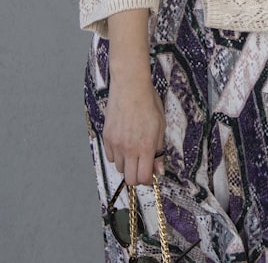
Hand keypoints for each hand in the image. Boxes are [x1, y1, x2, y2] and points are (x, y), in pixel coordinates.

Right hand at [103, 54, 165, 185]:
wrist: (130, 87)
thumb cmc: (148, 104)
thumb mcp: (160, 127)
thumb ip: (159, 151)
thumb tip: (159, 170)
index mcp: (145, 147)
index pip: (143, 177)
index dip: (148, 179)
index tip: (151, 173)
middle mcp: (129, 148)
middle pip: (130, 179)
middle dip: (137, 176)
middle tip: (142, 166)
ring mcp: (116, 143)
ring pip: (119, 168)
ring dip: (127, 164)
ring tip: (134, 150)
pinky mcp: (106, 137)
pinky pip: (110, 156)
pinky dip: (117, 155)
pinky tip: (124, 143)